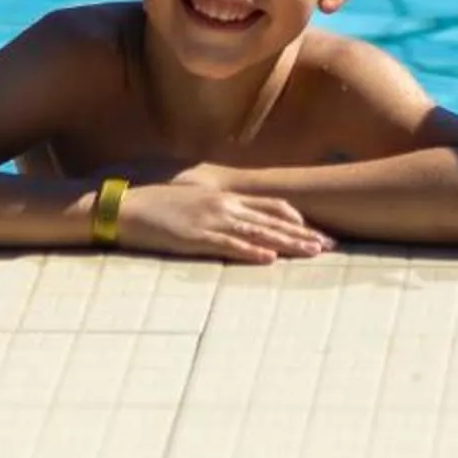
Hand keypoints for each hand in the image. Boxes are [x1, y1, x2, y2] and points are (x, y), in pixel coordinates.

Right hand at [113, 182, 333, 264]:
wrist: (126, 206)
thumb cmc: (158, 206)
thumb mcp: (195, 202)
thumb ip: (217, 208)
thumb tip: (234, 220)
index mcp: (225, 197)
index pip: (272, 206)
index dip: (296, 219)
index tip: (316, 230)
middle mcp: (224, 205)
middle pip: (274, 221)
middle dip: (304, 234)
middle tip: (330, 246)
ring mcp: (211, 220)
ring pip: (259, 234)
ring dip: (289, 245)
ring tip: (313, 254)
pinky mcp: (195, 237)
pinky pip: (229, 246)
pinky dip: (252, 253)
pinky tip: (270, 260)